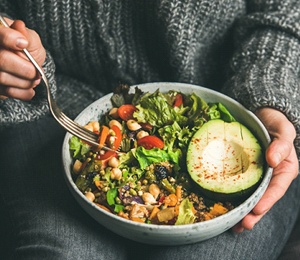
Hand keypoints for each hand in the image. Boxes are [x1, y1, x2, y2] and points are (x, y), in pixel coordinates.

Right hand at [0, 17, 45, 99]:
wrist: (27, 68)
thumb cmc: (28, 51)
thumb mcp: (31, 40)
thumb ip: (27, 35)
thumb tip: (19, 27)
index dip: (9, 39)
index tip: (24, 44)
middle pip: (2, 60)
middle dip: (25, 69)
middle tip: (36, 73)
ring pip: (2, 77)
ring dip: (25, 82)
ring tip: (34, 80)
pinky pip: (6, 91)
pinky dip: (22, 93)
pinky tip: (29, 90)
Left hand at [233, 107, 298, 231]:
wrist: (261, 115)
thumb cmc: (275, 122)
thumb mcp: (283, 130)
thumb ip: (282, 144)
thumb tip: (273, 159)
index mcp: (284, 169)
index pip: (277, 188)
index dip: (267, 200)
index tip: (256, 209)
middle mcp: (270, 176)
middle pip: (263, 198)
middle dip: (253, 214)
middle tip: (242, 225)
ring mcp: (256, 175)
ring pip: (251, 196)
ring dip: (243, 211)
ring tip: (234, 225)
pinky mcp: (243, 171)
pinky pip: (238, 185)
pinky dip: (232, 197)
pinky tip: (224, 207)